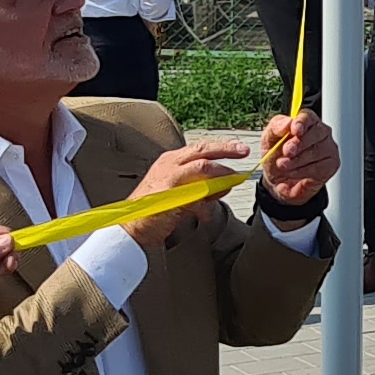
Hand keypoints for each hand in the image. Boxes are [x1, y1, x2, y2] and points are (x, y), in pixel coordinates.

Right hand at [118, 140, 240, 241]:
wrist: (131, 226)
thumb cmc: (154, 211)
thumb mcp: (179, 193)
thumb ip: (200, 187)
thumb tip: (224, 184)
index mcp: (170, 161)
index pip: (200, 148)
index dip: (221, 148)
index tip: (238, 149)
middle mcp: (169, 163)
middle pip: (203, 148)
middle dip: (227, 149)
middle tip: (244, 151)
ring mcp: (169, 174)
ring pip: (204, 164)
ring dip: (222, 172)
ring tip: (233, 180)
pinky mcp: (170, 189)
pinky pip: (197, 185)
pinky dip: (211, 191)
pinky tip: (218, 197)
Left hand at [255, 110, 337, 208]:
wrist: (279, 179)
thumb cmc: (276, 155)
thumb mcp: (268, 140)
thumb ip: (276, 128)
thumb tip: (287, 123)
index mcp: (305, 121)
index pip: (308, 116)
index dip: (302, 123)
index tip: (295, 131)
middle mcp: (320, 131)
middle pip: (315, 133)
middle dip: (298, 145)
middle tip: (286, 153)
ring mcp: (329, 147)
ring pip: (317, 152)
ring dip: (297, 161)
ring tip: (284, 166)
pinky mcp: (332, 164)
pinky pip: (319, 168)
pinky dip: (303, 173)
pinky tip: (294, 173)